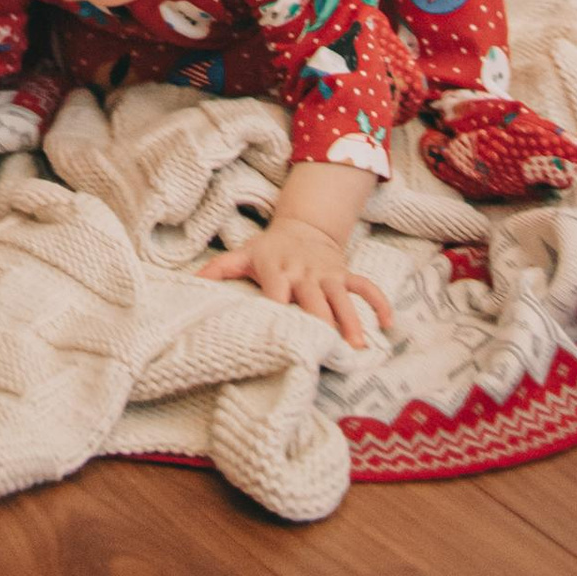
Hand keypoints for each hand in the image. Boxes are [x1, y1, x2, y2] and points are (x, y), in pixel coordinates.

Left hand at [208, 215, 392, 352]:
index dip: (279, 312)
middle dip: (320, 322)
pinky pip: (365, 286)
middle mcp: (303, 271)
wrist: (303, 225)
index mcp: (275, 269)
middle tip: (325, 350)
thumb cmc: (268, 249)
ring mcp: (327, 272)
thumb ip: (218, 271)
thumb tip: (188, 284)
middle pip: (313, 299)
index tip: (280, 337)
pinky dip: (379, 303)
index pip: (277, 293)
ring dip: (351, 320)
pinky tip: (388, 324)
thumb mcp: (242, 254)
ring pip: (342, 297)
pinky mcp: (345, 273)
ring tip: (358, 346)